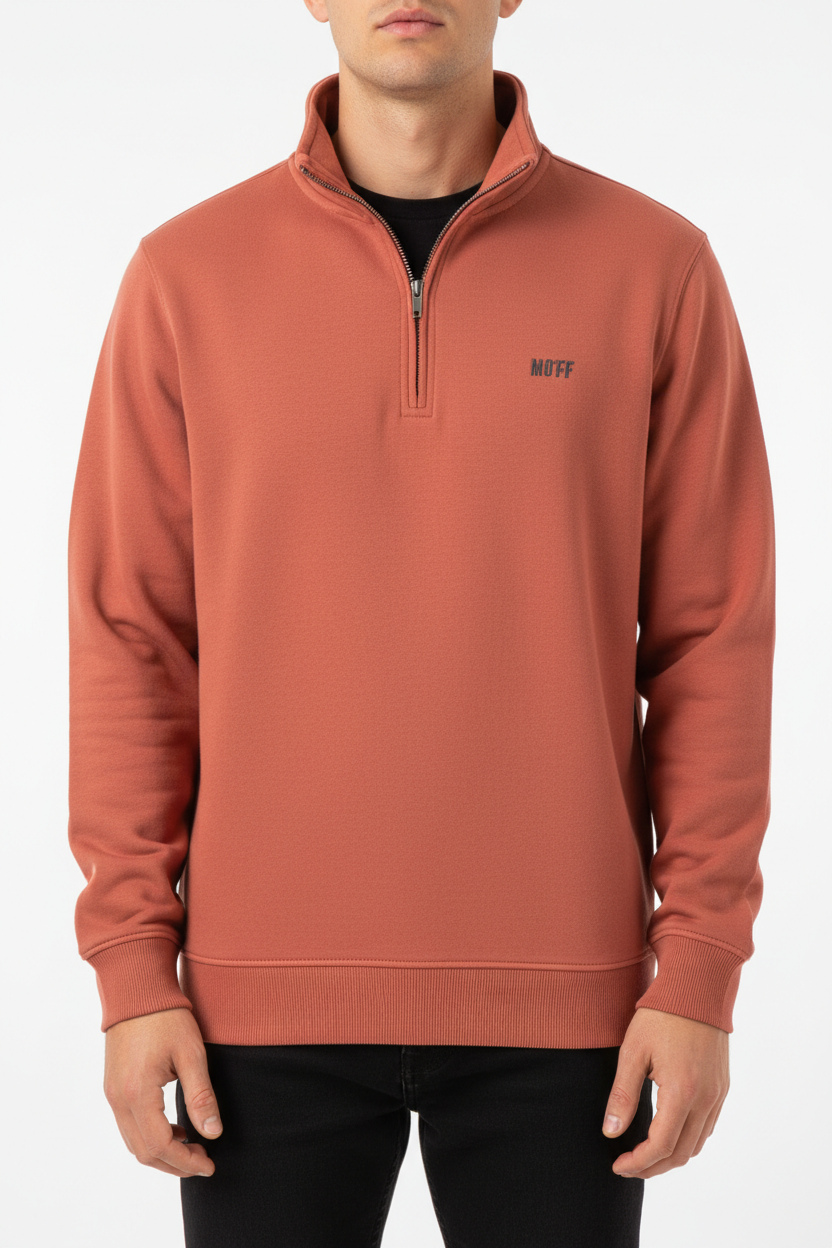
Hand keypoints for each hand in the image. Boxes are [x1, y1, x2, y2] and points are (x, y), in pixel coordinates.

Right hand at [103, 1006, 222, 1178]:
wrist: (136, 989)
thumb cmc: (166, 1016)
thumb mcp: (191, 1054)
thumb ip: (201, 1096)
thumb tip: (213, 1133)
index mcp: (137, 1093)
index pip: (160, 1146)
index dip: (186, 1161)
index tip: (209, 1164)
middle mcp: (118, 1099)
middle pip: (143, 1152)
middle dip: (174, 1164)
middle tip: (203, 1162)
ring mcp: (112, 1094)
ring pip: (133, 1142)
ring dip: (161, 1152)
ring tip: (192, 1147)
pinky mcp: (112, 1086)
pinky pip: (128, 1125)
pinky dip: (150, 1136)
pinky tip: (174, 1128)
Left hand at [601, 1006, 729, 1179]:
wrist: (697, 986)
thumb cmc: (661, 1014)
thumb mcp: (633, 1051)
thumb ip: (623, 1095)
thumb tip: (611, 1133)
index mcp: (682, 1091)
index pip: (661, 1146)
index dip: (638, 1163)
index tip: (617, 1165)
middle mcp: (706, 1098)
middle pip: (682, 1153)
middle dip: (653, 1167)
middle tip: (627, 1165)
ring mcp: (718, 1093)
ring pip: (698, 1144)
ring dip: (671, 1156)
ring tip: (644, 1153)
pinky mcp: (722, 1086)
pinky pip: (707, 1126)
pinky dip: (688, 1139)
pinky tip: (668, 1132)